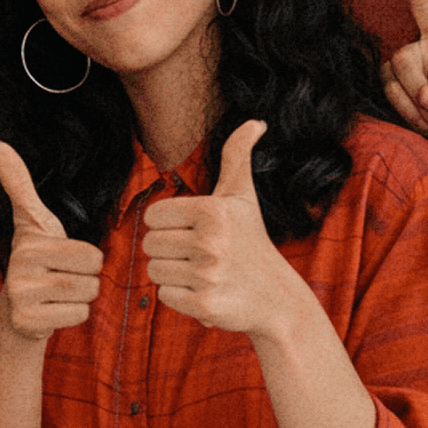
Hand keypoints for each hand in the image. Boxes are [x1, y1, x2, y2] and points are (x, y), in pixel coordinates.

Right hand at [0, 142, 104, 341]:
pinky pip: (78, 317)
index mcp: (30, 242)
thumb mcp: (31, 220)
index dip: (86, 258)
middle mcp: (20, 269)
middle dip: (86, 279)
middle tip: (62, 278)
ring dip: (80, 298)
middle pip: (92, 276)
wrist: (18, 311)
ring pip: (86, 297)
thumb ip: (18, 182)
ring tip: (58, 294)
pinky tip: (53, 311)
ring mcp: (21, 298)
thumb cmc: (35, 260)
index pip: (92, 254)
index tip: (61, 259)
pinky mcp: (27, 322)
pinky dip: (72, 316)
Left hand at [142, 121, 312, 336]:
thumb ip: (237, 156)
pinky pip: (164, 296)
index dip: (169, 225)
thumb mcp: (242, 197)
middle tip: (200, 255)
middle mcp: (210, 242)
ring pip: (154, 270)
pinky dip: (179, 297)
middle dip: (169, 250)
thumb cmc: (251, 241)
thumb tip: (255, 122)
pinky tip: (205, 292)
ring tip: (202, 273)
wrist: (277, 298)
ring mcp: (208, 276)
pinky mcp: (205, 306)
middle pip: (150, 244)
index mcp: (212, 211)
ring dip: (172, 274)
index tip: (195, 231)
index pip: (153, 216)